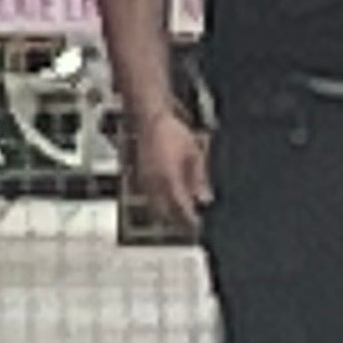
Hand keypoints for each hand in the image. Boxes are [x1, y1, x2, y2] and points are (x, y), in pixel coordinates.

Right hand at [125, 110, 212, 228]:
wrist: (149, 117)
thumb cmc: (171, 132)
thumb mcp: (194, 154)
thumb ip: (199, 179)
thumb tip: (204, 198)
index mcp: (170, 181)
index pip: (181, 210)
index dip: (190, 220)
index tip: (199, 225)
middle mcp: (154, 184)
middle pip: (166, 212)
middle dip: (178, 219)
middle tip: (190, 221)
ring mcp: (144, 181)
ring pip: (156, 205)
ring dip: (168, 210)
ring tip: (180, 210)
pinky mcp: (139, 175)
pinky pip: (149, 195)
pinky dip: (159, 200)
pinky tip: (167, 196)